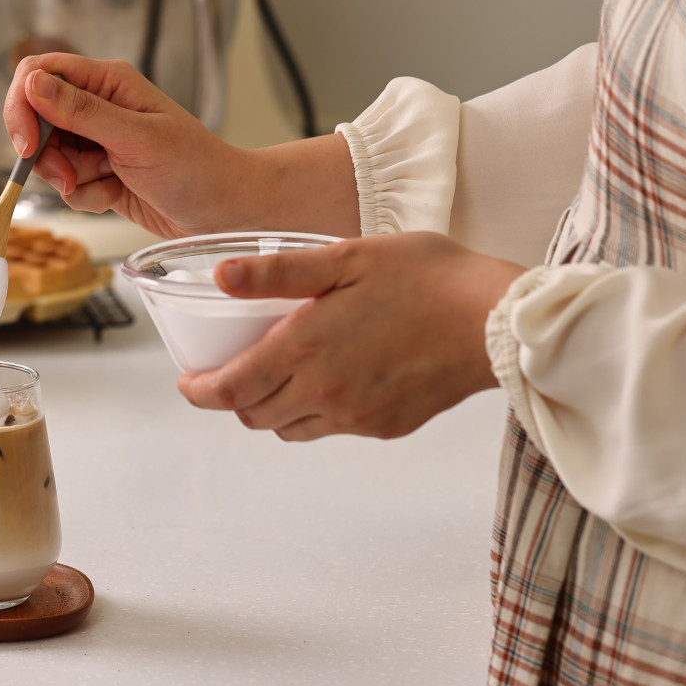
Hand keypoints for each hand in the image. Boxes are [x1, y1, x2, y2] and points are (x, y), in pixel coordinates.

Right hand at [1, 53, 358, 238]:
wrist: (225, 210)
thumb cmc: (196, 168)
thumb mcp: (136, 138)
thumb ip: (81, 112)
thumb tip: (34, 85)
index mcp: (108, 82)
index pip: (39, 74)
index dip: (22, 106)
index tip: (26, 144)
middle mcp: (98, 105)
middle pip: (35, 119)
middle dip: (43, 153)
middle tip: (66, 175)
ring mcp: (97, 139)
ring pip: (48, 156)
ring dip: (67, 178)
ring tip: (103, 183)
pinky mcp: (98, 170)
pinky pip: (66, 183)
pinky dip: (83, 195)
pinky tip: (113, 195)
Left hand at [178, 232, 525, 440]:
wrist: (496, 320)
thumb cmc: (427, 278)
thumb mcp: (346, 257)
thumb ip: (276, 274)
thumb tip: (220, 276)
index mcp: (304, 351)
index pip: (228, 392)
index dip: (198, 392)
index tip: (188, 382)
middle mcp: (324, 393)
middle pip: (253, 415)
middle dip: (233, 398)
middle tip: (232, 371)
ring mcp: (355, 417)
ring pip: (289, 429)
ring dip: (273, 408)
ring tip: (279, 374)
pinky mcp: (384, 427)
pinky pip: (331, 429)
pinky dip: (317, 411)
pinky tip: (332, 378)